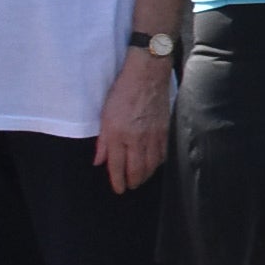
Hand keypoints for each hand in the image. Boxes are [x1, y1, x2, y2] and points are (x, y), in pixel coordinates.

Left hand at [94, 47, 171, 192]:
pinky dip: (159, 162)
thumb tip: (98, 161)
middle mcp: (136, 138)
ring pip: (152, 164)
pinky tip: (156, 163)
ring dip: (147, 175)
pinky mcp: (165, 130)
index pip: (117, 166)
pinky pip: (164, 152)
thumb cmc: (122, 93)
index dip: (118, 181)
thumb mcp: (104, 116)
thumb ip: (102, 142)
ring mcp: (153, 135)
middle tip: (131, 187)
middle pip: (137, 169)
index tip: (118, 189)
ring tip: (142, 178)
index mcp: (118, 135)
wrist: (147, 75)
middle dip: (134, 181)